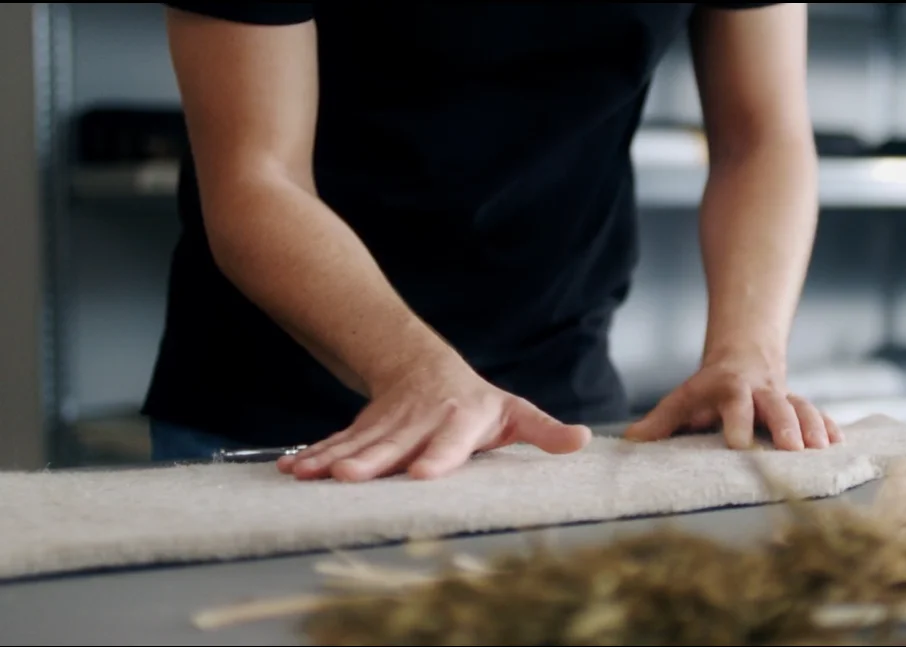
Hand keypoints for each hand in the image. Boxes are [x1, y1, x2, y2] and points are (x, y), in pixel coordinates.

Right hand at [276, 359, 591, 481]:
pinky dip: (313, 454)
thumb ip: (544, 430)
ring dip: (332, 458)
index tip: (425, 474)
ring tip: (308, 475)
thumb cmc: (478, 403)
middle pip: (396, 443)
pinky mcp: (363, 428)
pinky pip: (337, 441)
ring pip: (359, 443)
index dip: (439, 454)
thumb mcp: (514, 413)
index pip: (452, 438)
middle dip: (371, 461)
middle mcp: (422, 420)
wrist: (423, 366)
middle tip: (348, 478)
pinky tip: (291, 468)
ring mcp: (388, 423)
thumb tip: (583, 441)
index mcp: (462, 418)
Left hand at [623, 353, 841, 450]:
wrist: (745, 357)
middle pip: (776, 405)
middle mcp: (761, 391)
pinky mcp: (801, 406)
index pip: (734, 403)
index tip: (737, 443)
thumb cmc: (710, 389)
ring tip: (822, 450)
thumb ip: (661, 421)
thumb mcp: (684, 398)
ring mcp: (785, 397)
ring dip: (813, 427)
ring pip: (803, 408)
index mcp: (730, 389)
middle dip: (785, 425)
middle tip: (792, 449)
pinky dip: (830, 427)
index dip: (736, 421)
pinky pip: (819, 414)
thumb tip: (630, 442)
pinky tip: (840, 444)